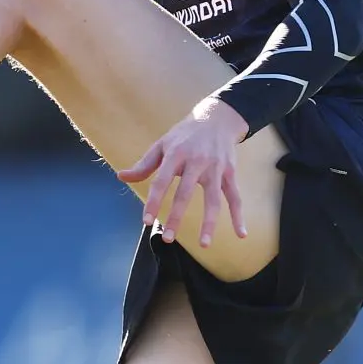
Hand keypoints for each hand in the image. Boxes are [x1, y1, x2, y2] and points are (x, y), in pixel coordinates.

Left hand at [118, 97, 248, 247]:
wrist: (218, 118)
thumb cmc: (185, 135)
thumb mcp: (162, 144)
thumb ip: (144, 165)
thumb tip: (121, 177)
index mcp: (176, 155)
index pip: (161, 181)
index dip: (154, 201)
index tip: (147, 221)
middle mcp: (196, 162)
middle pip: (185, 193)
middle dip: (176, 217)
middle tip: (168, 239)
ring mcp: (215, 168)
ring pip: (213, 199)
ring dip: (209, 223)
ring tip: (204, 245)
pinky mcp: (230, 173)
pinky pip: (235, 197)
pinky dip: (239, 216)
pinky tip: (240, 234)